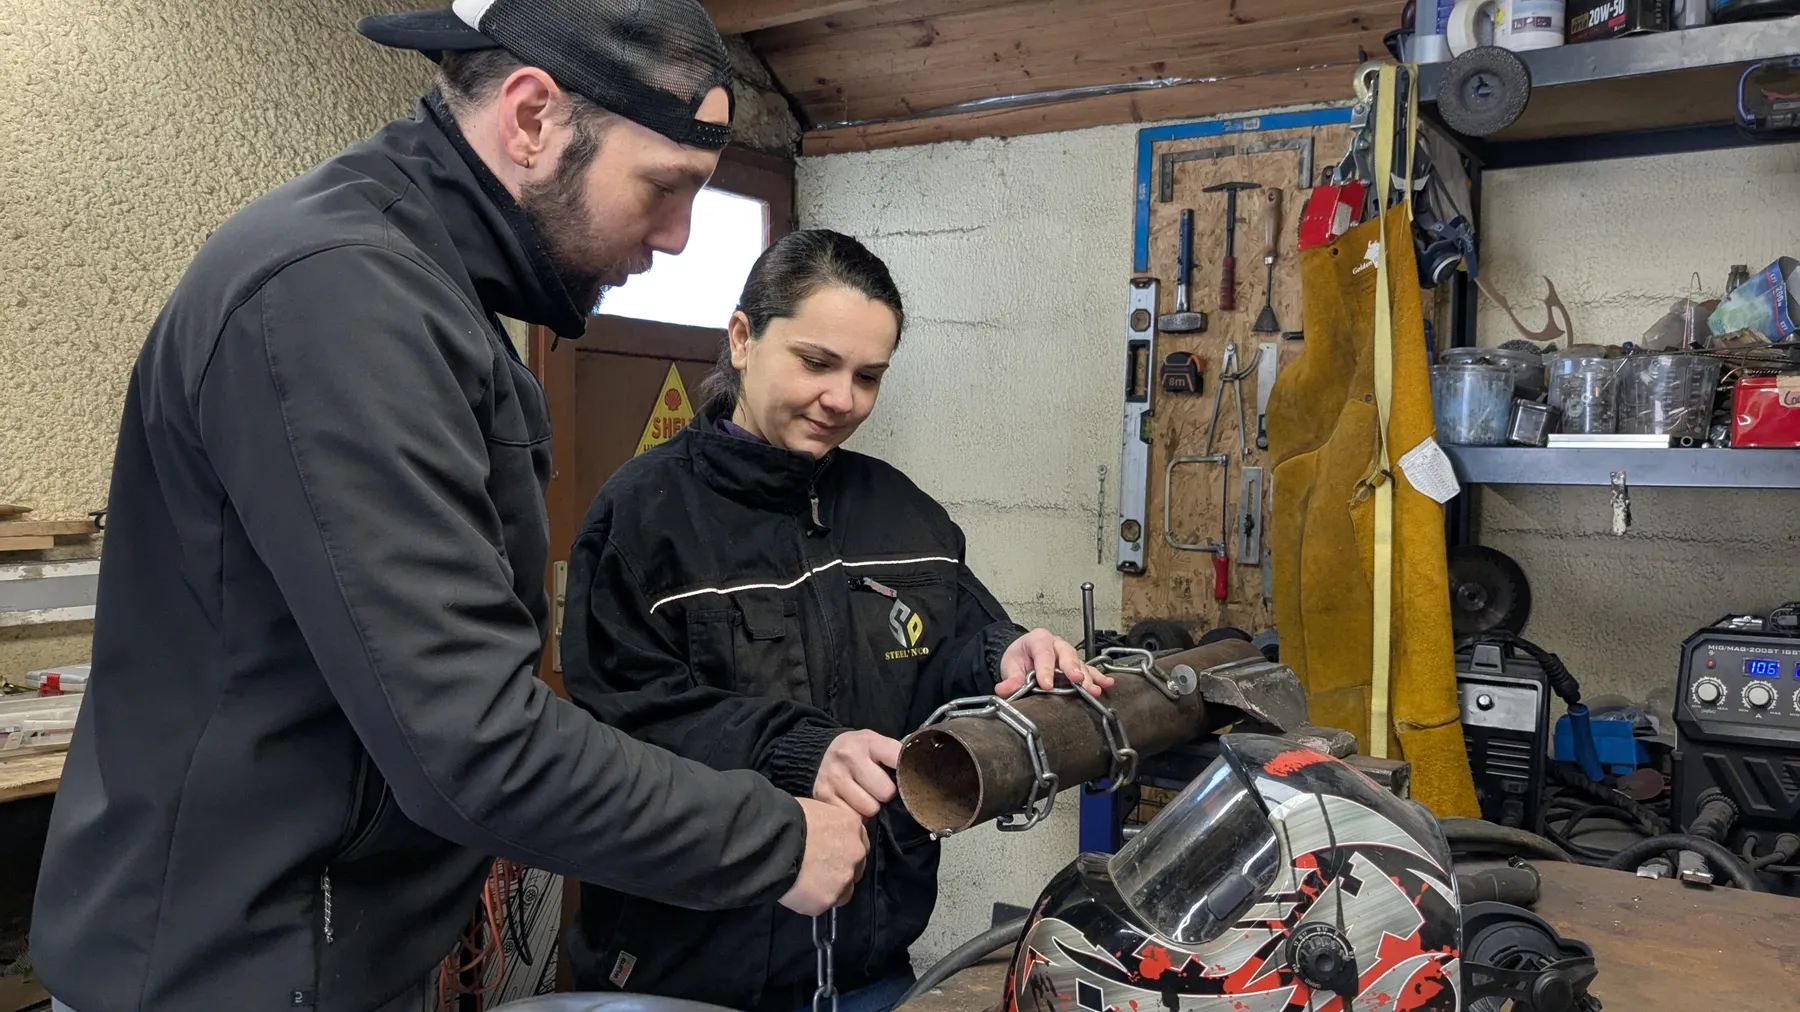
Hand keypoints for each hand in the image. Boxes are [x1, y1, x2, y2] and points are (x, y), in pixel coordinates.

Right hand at [779, 798, 869, 915]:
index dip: (844, 850)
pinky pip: (823, 904)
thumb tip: (822, 832)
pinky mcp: (827, 899)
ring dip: (829, 889)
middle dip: (840, 871)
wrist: (772, 842)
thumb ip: (829, 824)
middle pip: (856, 868)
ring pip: (843, 891)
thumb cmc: (787, 819)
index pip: (859, 842)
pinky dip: (812, 901)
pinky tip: (797, 892)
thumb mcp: (816, 809)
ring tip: (806, 884)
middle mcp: (855, 854)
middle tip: (818, 870)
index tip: (831, 853)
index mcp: (853, 826)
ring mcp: (843, 879)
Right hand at [813, 729, 901, 818]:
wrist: (819, 753)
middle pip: (885, 792)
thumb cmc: (857, 752)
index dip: (905, 773)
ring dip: (870, 807)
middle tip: (877, 788)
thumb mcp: (875, 744)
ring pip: (870, 809)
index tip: (903, 776)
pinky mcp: (823, 795)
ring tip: (863, 795)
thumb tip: (917, 779)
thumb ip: (894, 756)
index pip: (899, 760)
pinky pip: (852, 817)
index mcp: (868, 741)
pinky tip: (850, 802)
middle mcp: (849, 756)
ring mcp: (834, 777)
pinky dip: (854, 814)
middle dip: (884, 794)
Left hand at [993, 628, 1113, 698]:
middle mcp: (1057, 645)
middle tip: (1076, 681)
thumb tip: (1004, 690)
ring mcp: (1069, 655)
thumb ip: (1010, 678)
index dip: (1046, 669)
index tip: (1047, 684)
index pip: (1043, 653)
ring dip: (1088, 678)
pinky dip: (1098, 678)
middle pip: (1066, 655)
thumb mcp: (1011, 666)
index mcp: (1039, 639)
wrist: (1022, 656)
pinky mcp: (1076, 666)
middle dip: (1072, 669)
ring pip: (1080, 664)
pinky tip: (1107, 684)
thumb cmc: (1019, 657)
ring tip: (1094, 689)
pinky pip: (1090, 670)